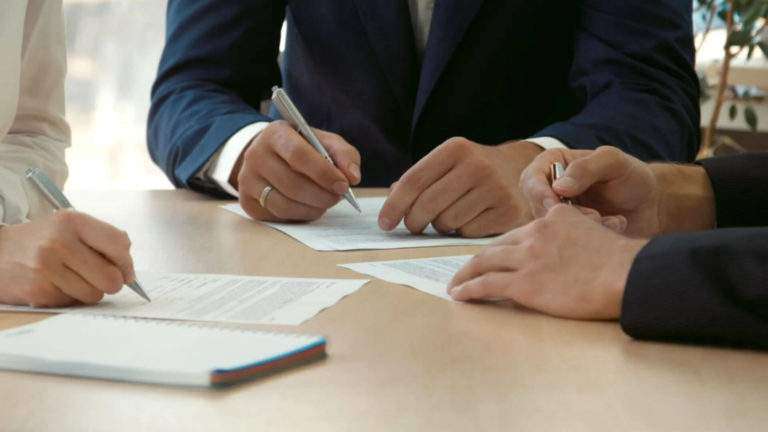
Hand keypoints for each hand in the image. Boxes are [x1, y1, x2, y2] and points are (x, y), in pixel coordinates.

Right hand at [0, 211, 135, 306]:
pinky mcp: (38, 291)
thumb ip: (102, 239)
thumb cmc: (41, 240)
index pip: (119, 244)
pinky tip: (56, 285)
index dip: (126, 262)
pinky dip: (71, 298)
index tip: (125, 270)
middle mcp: (59, 243)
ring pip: (95, 294)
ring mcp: (47, 268)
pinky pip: (74, 303)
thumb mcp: (68, 226)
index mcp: (72, 221)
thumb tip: (129, 271)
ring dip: (90, 291)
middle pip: (112, 277)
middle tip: (100, 277)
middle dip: (112, 281)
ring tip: (73, 278)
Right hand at [234, 121, 360, 221]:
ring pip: (284, 204)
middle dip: (321, 195)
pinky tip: (309, 207)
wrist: (270, 156)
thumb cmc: (303, 148)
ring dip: (312, 208)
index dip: (324, 173)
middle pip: (292, 183)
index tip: (343, 185)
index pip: (298, 155)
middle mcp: (255, 155)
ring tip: (326, 202)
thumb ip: (343, 154)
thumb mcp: (324, 142)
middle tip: (338, 197)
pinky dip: (300, 215)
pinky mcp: (247, 201)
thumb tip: (352, 177)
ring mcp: (247, 180)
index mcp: (275, 134)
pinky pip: (278, 215)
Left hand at [378, 139, 541, 237]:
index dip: (394, 205)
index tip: (384, 223)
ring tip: (450, 216)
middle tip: (413, 226)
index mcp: (456, 149)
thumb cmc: (471, 170)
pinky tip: (470, 220)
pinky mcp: (508, 211)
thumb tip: (392, 200)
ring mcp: (495, 188)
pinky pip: (467, 232)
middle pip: (427, 204)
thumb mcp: (447, 164)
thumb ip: (418, 179)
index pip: (413, 180)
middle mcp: (477, 165)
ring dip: (441, 226)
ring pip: (447, 222)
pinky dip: (462, 232)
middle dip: (413, 221)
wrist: (519, 169)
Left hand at [448, 205, 647, 319]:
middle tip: (465, 270)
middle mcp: (535, 233)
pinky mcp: (524, 283)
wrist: (626, 274)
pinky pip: (486, 285)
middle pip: (496, 246)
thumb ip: (577, 236)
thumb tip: (573, 253)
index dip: (503, 247)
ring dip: (465, 274)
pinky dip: (469, 289)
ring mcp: (527, 257)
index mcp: (553, 219)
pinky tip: (460, 295)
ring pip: (484, 263)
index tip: (493, 256)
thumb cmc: (622, 263)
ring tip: (455, 284)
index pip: (519, 233)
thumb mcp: (598, 234)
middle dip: (478, 259)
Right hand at [520, 146, 660, 236]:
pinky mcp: (567, 236)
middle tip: (594, 215)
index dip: (538, 193)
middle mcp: (549, 191)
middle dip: (563, 215)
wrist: (650, 206)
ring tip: (607, 220)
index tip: (554, 204)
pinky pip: (565, 244)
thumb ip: (586, 168)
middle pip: (537, 207)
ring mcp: (557, 215)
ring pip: (550, 228)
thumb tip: (558, 187)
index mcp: (553, 165)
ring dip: (579, 227)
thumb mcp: (614, 163)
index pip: (530, 180)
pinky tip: (611, 228)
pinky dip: (587, 239)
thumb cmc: (632, 177)